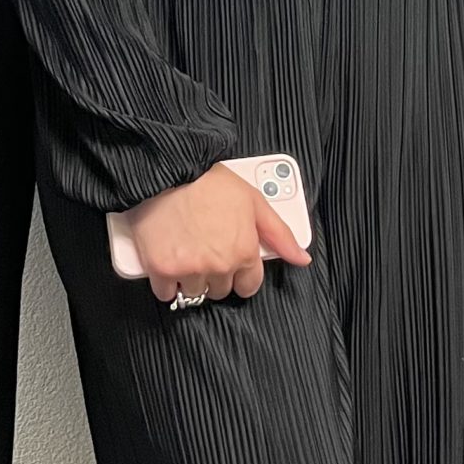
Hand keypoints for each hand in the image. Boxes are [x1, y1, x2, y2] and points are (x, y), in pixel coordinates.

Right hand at [120, 163, 311, 305]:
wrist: (168, 171)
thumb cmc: (209, 182)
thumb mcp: (253, 201)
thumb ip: (279, 233)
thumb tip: (302, 258)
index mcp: (244, 251)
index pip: (249, 286)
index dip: (240, 274)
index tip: (230, 262)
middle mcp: (219, 265)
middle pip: (221, 290)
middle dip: (215, 274)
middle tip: (205, 248)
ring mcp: (189, 269)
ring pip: (194, 293)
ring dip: (190, 278)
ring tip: (185, 249)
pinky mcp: (161, 270)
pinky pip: (165, 293)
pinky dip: (165, 282)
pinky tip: (167, 259)